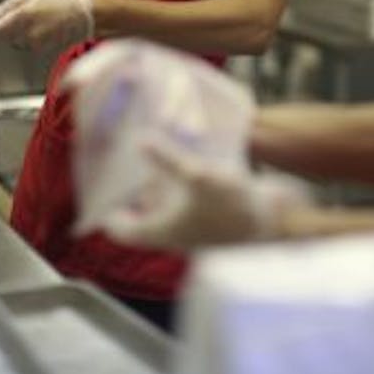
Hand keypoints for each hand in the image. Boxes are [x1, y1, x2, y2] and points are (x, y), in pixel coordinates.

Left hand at [0, 0, 93, 54]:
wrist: (81, 13)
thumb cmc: (58, 0)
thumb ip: (7, 5)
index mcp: (23, 14)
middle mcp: (27, 31)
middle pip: (2, 37)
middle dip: (5, 29)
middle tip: (19, 18)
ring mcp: (34, 42)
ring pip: (14, 42)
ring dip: (17, 34)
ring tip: (33, 22)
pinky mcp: (41, 50)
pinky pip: (26, 46)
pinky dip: (28, 39)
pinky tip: (40, 29)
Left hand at [102, 138, 308, 250]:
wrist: (275, 219)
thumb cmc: (232, 206)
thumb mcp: (196, 176)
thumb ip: (166, 159)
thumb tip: (138, 140)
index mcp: (160, 232)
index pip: (118, 228)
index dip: (104, 209)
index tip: (97, 184)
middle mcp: (172, 231)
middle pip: (138, 213)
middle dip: (129, 190)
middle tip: (119, 160)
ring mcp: (191, 224)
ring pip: (161, 204)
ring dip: (154, 183)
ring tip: (146, 150)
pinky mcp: (209, 212)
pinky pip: (182, 197)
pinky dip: (176, 181)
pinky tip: (180, 155)